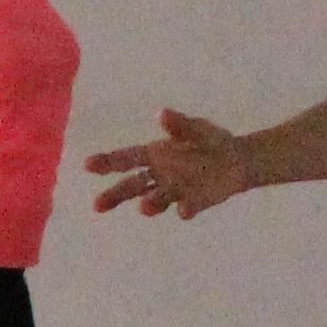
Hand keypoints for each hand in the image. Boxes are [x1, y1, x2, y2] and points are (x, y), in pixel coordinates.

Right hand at [86, 109, 247, 220]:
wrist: (239, 162)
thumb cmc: (211, 141)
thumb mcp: (198, 128)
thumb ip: (180, 125)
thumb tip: (162, 114)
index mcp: (156, 155)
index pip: (127, 159)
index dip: (107, 161)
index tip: (87, 165)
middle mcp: (160, 176)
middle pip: (132, 187)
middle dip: (115, 195)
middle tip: (96, 205)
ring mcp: (176, 192)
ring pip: (156, 200)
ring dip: (149, 204)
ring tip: (143, 207)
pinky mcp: (193, 203)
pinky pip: (187, 207)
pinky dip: (185, 209)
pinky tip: (184, 211)